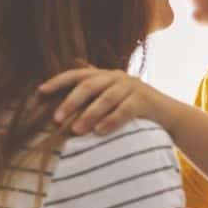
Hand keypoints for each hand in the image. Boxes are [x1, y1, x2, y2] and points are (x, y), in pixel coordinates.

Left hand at [38, 67, 179, 134]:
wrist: (167, 113)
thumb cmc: (133, 109)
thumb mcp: (112, 99)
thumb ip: (92, 97)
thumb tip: (60, 105)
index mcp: (105, 75)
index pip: (77, 75)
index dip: (58, 81)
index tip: (40, 92)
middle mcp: (117, 77)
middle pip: (89, 85)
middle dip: (71, 102)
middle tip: (57, 119)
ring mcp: (132, 86)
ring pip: (106, 98)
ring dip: (89, 115)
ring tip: (77, 131)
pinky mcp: (144, 100)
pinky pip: (125, 110)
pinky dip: (111, 121)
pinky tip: (99, 132)